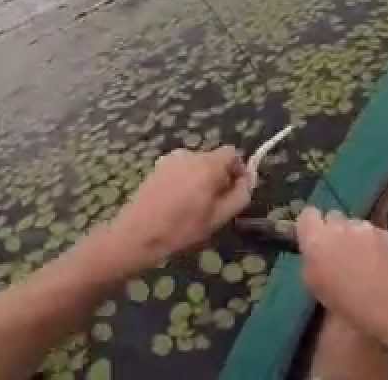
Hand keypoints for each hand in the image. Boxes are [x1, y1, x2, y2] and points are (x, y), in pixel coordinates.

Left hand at [112, 146, 251, 266]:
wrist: (139, 234)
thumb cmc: (182, 228)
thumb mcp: (219, 217)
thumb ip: (240, 195)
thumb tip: (249, 179)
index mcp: (208, 164)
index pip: (232, 153)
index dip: (237, 170)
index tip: (233, 192)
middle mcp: (189, 154)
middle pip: (214, 159)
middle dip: (218, 177)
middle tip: (212, 205)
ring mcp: (170, 159)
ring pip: (196, 165)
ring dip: (201, 179)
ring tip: (192, 206)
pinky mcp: (157, 167)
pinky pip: (181, 169)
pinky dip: (184, 180)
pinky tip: (175, 202)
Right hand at [296, 207, 387, 351]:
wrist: (386, 305)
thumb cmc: (343, 301)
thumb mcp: (313, 284)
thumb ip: (311, 259)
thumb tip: (315, 251)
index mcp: (316, 238)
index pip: (307, 214)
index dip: (310, 226)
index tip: (313, 239)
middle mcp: (339, 226)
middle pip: (332, 216)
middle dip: (333, 229)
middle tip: (337, 250)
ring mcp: (364, 227)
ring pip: (353, 223)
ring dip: (353, 235)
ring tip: (360, 258)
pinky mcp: (384, 233)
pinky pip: (372, 232)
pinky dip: (372, 241)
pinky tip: (377, 260)